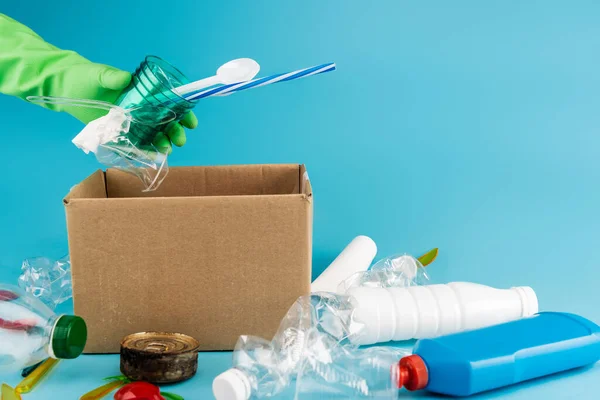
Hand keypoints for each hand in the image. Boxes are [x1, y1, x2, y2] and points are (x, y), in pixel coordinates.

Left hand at [61, 63, 197, 152]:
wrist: (65, 89)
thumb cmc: (85, 77)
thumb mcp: (100, 74)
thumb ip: (113, 76)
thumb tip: (127, 78)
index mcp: (143, 94)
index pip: (169, 103)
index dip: (183, 113)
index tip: (191, 122)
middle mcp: (141, 109)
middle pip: (165, 122)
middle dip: (175, 132)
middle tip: (179, 140)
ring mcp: (130, 122)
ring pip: (154, 135)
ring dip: (163, 143)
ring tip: (167, 150)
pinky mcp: (118, 134)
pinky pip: (136, 145)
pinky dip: (146, 152)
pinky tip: (153, 157)